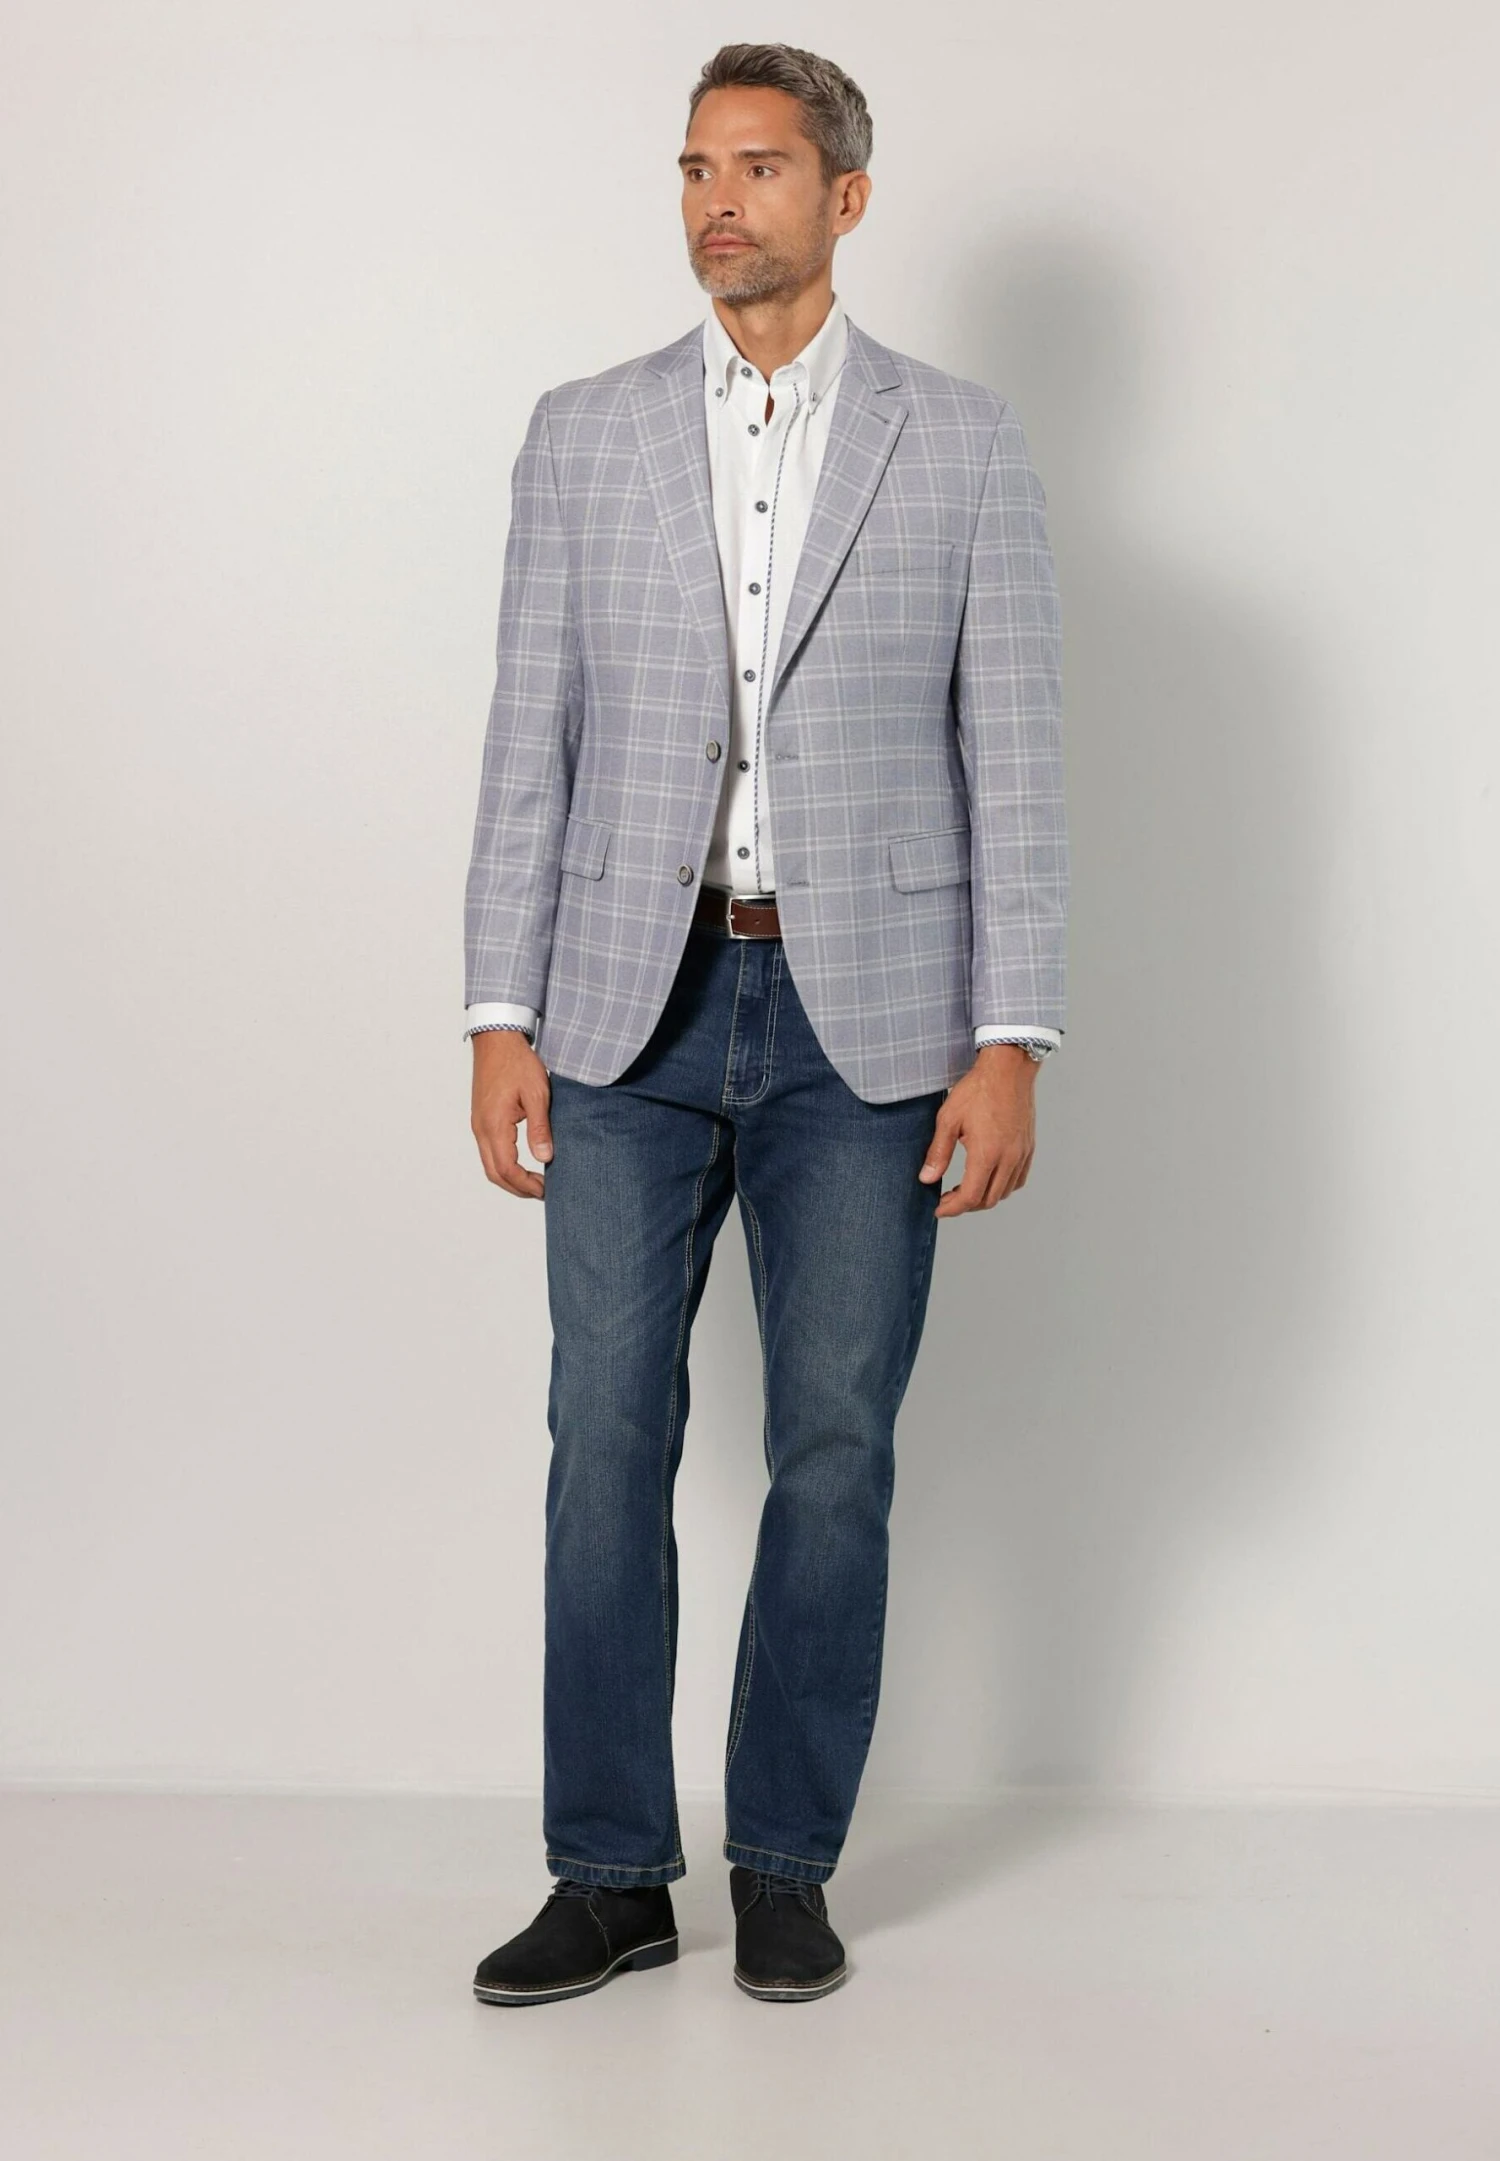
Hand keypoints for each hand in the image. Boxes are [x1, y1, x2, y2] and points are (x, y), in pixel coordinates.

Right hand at [470, 1031, 552, 1199]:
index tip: (545, 1189)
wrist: (497, 1040)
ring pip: (490, 1164)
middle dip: (517, 1188)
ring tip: (534, 1181)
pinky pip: (488, 1151)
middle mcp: (481, 1128)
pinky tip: (522, 1164)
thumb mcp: (537, 1094)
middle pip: (494, 1173)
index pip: (507, 1169)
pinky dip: (504, 1165)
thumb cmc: (517, 1062)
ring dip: (510, 1178)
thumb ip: (540, 1128)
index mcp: (494, 1125)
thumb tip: (545, 1158)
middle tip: (541, 1191)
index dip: (526, 1184)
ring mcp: (478, 1124)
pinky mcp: (481, 1119)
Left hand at [919, 1044, 1037, 1217]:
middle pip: (988, 1199)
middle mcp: (1008, 1158)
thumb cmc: (978, 1089)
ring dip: (984, 1197)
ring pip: (1005, 1192)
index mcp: (987, 1154)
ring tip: (965, 1188)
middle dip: (966, 1205)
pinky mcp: (1028, 1147)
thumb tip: (927, 1178)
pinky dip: (1003, 1186)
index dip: (952, 1208)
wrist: (1008, 1069)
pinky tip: (989, 1177)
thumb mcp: (948, 1119)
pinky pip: (1018, 1179)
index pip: (970, 1197)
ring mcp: (1021, 1154)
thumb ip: (938, 1152)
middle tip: (948, 1199)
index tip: (939, 1209)